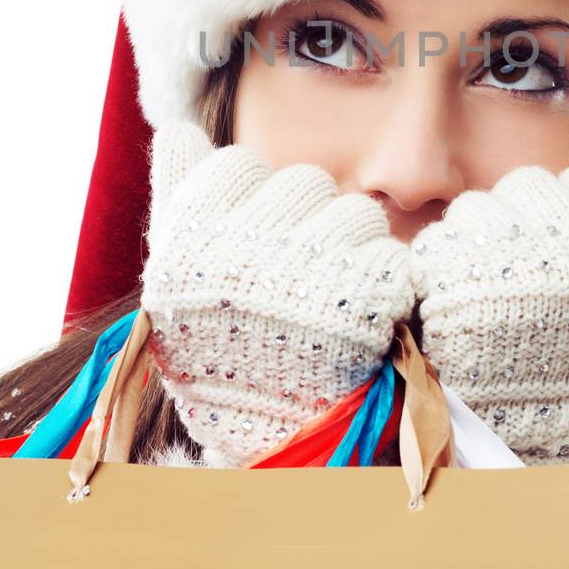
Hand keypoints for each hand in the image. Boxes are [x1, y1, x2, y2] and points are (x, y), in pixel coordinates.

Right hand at [140, 122, 414, 466]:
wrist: (268, 440)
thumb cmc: (220, 345)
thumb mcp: (180, 273)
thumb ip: (178, 194)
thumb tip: (177, 127)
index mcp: (191, 242)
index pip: (237, 165)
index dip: (253, 197)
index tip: (252, 240)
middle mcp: (242, 253)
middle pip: (305, 183)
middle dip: (310, 220)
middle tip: (303, 271)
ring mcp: (304, 278)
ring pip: (357, 214)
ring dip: (356, 249)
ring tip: (338, 292)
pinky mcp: (362, 305)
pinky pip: (392, 258)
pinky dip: (389, 283)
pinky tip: (369, 311)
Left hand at [408, 139, 568, 463]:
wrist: (528, 435)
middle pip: (530, 185)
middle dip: (520, 226)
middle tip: (524, 285)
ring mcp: (517, 254)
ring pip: (482, 207)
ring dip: (478, 246)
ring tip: (491, 302)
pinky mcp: (456, 272)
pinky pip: (442, 238)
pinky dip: (442, 270)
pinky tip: (457, 306)